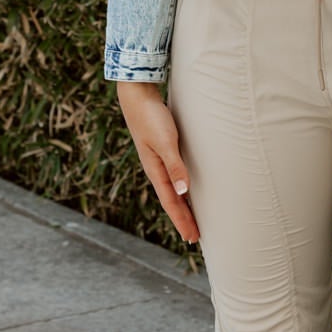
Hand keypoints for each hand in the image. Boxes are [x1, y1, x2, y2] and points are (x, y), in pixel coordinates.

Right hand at [115, 81, 199, 243]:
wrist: (137, 94)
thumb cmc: (151, 117)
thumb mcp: (165, 142)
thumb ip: (175, 166)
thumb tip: (183, 192)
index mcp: (155, 171)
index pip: (171, 203)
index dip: (182, 221)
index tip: (192, 238)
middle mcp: (156, 169)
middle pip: (172, 200)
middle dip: (183, 219)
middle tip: (194, 237)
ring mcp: (158, 160)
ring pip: (172, 190)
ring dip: (182, 206)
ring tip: (192, 219)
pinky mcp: (162, 150)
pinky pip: (173, 177)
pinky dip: (181, 188)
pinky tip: (186, 189)